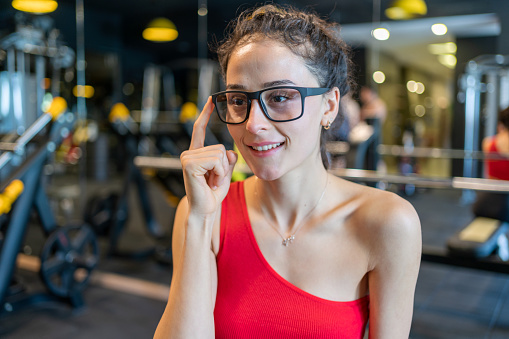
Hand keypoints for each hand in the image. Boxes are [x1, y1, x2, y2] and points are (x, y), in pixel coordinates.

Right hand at [180, 97, 237, 216]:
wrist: (206, 210)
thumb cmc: (213, 193)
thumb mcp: (225, 173)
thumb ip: (228, 160)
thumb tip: (231, 152)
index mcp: (196, 153)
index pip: (200, 129)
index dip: (206, 114)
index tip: (211, 99)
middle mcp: (189, 153)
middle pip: (220, 148)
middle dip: (224, 166)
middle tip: (214, 180)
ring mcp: (187, 158)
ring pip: (219, 154)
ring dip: (221, 171)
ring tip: (212, 182)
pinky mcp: (189, 164)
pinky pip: (215, 160)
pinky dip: (218, 173)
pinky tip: (209, 182)